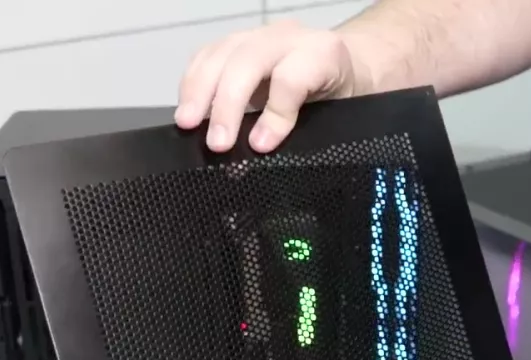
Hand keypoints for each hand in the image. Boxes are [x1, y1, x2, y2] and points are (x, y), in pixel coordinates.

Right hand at [175, 20, 369, 153]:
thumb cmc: (338, 96)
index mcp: (321, 54)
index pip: (290, 78)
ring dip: (199, 91)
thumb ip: (299, 133)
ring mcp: (259, 35)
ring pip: (220, 53)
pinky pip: (206, 54)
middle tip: (217, 143)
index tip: (260, 146)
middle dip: (226, 105)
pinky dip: (192, 81)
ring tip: (188, 123)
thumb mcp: (333, 116)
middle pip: (247, 61)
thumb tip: (255, 153)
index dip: (275, 114)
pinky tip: (188, 107)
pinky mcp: (236, 41)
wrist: (342, 67)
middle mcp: (288, 37)